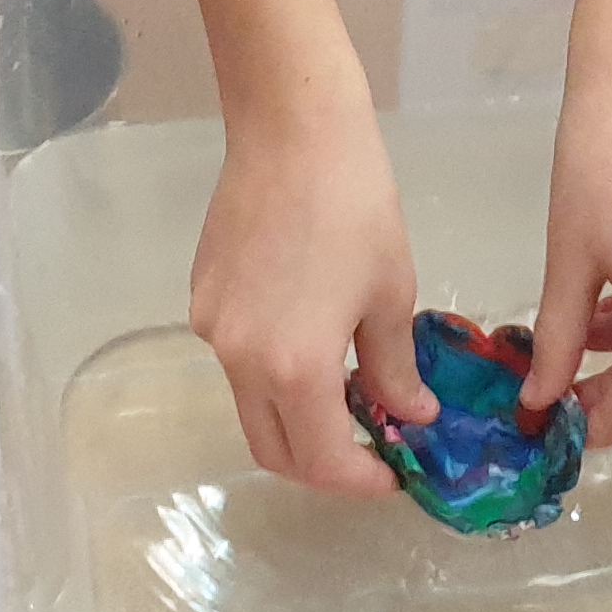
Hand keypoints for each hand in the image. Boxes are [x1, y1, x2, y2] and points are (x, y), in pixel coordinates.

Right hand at [189, 85, 432, 497]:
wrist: (291, 131)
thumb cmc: (356, 206)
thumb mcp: (391, 294)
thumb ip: (396, 369)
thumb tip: (410, 414)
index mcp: (294, 369)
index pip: (322, 461)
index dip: (361, 481)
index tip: (395, 474)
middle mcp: (240, 362)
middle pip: (273, 450)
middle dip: (322, 466)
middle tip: (370, 450)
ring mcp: (213, 331)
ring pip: (251, 407)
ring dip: (296, 420)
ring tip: (347, 392)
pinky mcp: (201, 300)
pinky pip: (236, 361)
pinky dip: (272, 375)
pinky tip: (311, 340)